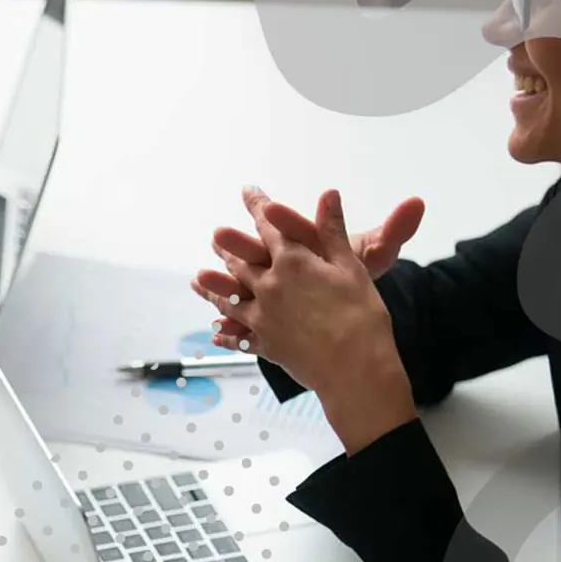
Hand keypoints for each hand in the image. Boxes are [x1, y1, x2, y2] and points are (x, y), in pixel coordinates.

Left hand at [192, 188, 416, 452]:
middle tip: (216, 237)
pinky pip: (239, 335)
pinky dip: (226, 333)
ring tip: (198, 280)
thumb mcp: (351, 267)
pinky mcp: (263, 343)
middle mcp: (269, 284)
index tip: (248, 192)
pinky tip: (216, 333)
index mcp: (291, 261)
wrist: (355, 369)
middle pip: (241, 261)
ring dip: (214, 286)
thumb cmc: (362, 315)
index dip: (258, 206)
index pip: (269, 226)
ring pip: (231, 296)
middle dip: (229, 246)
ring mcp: (261, 315)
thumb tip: (328, 194)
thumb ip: (333, 230)